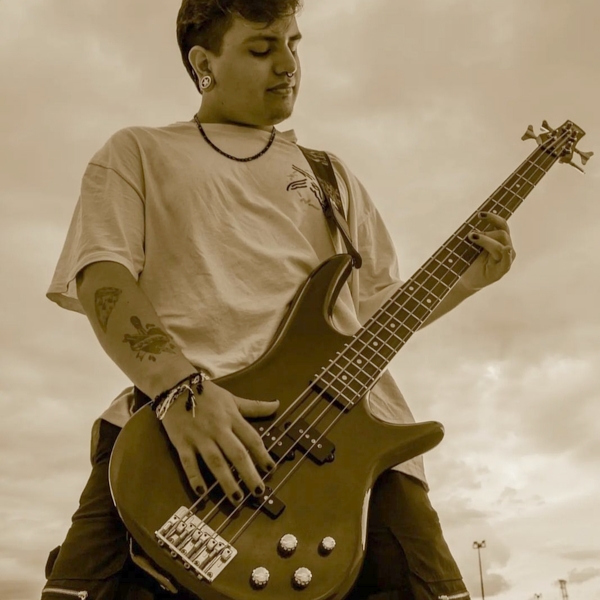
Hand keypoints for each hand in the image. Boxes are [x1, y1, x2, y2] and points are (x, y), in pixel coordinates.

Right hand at [161, 380, 277, 504]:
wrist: (175, 386)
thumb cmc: (207, 394)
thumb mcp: (232, 398)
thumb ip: (254, 406)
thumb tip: (277, 405)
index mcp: (232, 417)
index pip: (251, 438)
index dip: (263, 454)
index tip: (272, 469)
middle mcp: (218, 429)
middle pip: (236, 453)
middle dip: (249, 473)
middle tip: (259, 492)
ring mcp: (199, 437)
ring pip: (215, 461)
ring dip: (227, 481)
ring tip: (237, 498)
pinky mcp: (181, 443)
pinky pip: (189, 463)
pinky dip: (195, 477)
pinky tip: (202, 493)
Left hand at [460, 212, 515, 291]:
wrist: (467, 279)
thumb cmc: (470, 260)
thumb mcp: (472, 246)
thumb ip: (476, 235)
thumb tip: (472, 226)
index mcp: (500, 239)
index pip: (502, 224)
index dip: (492, 218)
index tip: (479, 214)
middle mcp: (506, 247)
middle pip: (502, 234)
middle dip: (486, 233)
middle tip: (471, 236)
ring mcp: (506, 260)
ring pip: (501, 245)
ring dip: (486, 240)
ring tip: (472, 238)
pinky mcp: (501, 271)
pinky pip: (507, 263)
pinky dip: (507, 256)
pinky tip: (506, 250)